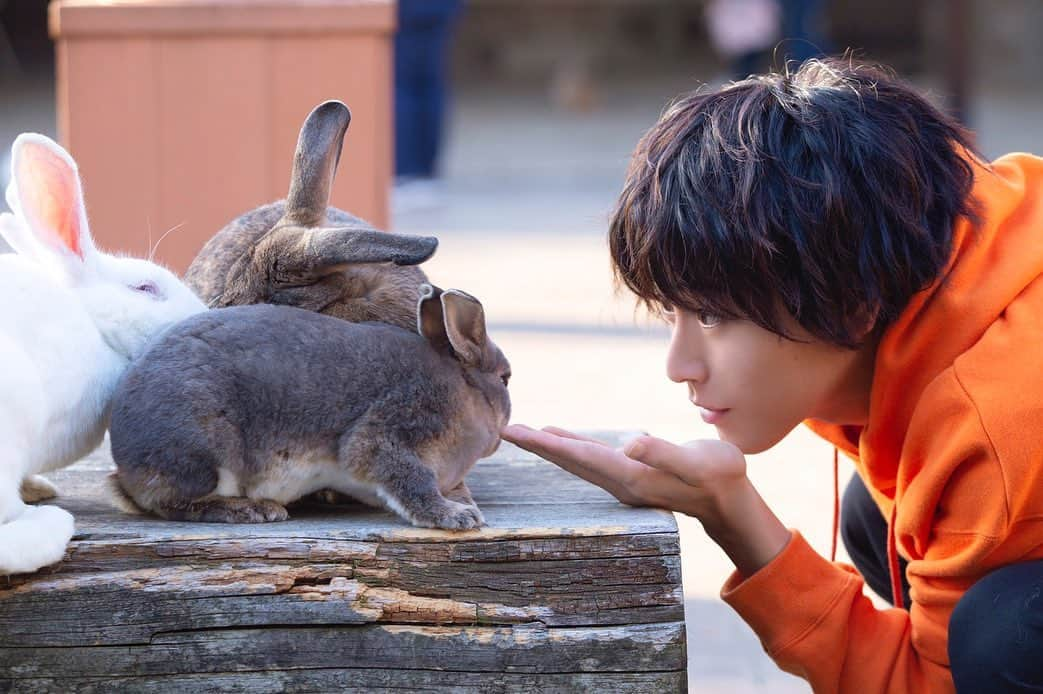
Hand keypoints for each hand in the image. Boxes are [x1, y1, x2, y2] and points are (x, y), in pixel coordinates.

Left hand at [501, 424, 790, 575]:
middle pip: (569, 461)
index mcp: (630, 475)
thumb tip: (630, 443)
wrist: (730, 500)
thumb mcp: (698, 462)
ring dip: (549, 448)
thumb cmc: (719, 476)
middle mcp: (620, 481)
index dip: (546, 443)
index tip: (516, 433)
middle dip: (536, 446)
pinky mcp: (630, 474)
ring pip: (577, 461)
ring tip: (524, 434)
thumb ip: (663, 453)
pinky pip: (590, 459)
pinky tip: (562, 439)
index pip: (578, 457)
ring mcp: (623, 480)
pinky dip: (570, 447)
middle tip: (505, 432)